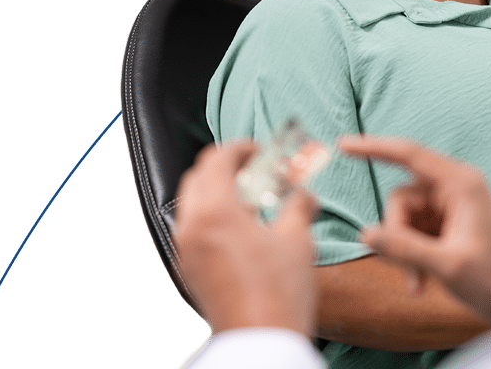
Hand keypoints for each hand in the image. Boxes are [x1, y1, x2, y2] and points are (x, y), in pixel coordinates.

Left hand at [173, 140, 319, 335]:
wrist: (261, 342)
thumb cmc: (279, 294)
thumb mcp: (297, 240)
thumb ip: (299, 205)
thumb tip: (304, 195)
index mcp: (214, 211)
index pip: (217, 160)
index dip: (240, 148)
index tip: (260, 150)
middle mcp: (191, 227)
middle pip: (197, 177)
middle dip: (225, 168)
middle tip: (255, 171)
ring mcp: (186, 251)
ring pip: (192, 205)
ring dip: (216, 193)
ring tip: (250, 201)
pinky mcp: (189, 271)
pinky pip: (193, 231)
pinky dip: (211, 219)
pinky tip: (240, 231)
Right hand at [336, 136, 490, 324]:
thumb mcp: (446, 266)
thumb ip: (404, 248)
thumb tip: (366, 234)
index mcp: (461, 184)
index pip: (408, 155)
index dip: (373, 147)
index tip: (342, 144)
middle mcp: (455, 188)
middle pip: (401, 199)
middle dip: (397, 236)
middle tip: (409, 272)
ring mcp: (451, 207)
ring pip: (404, 218)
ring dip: (404, 251)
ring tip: (419, 282)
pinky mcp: (447, 224)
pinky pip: (414, 231)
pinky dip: (412, 255)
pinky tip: (423, 281)